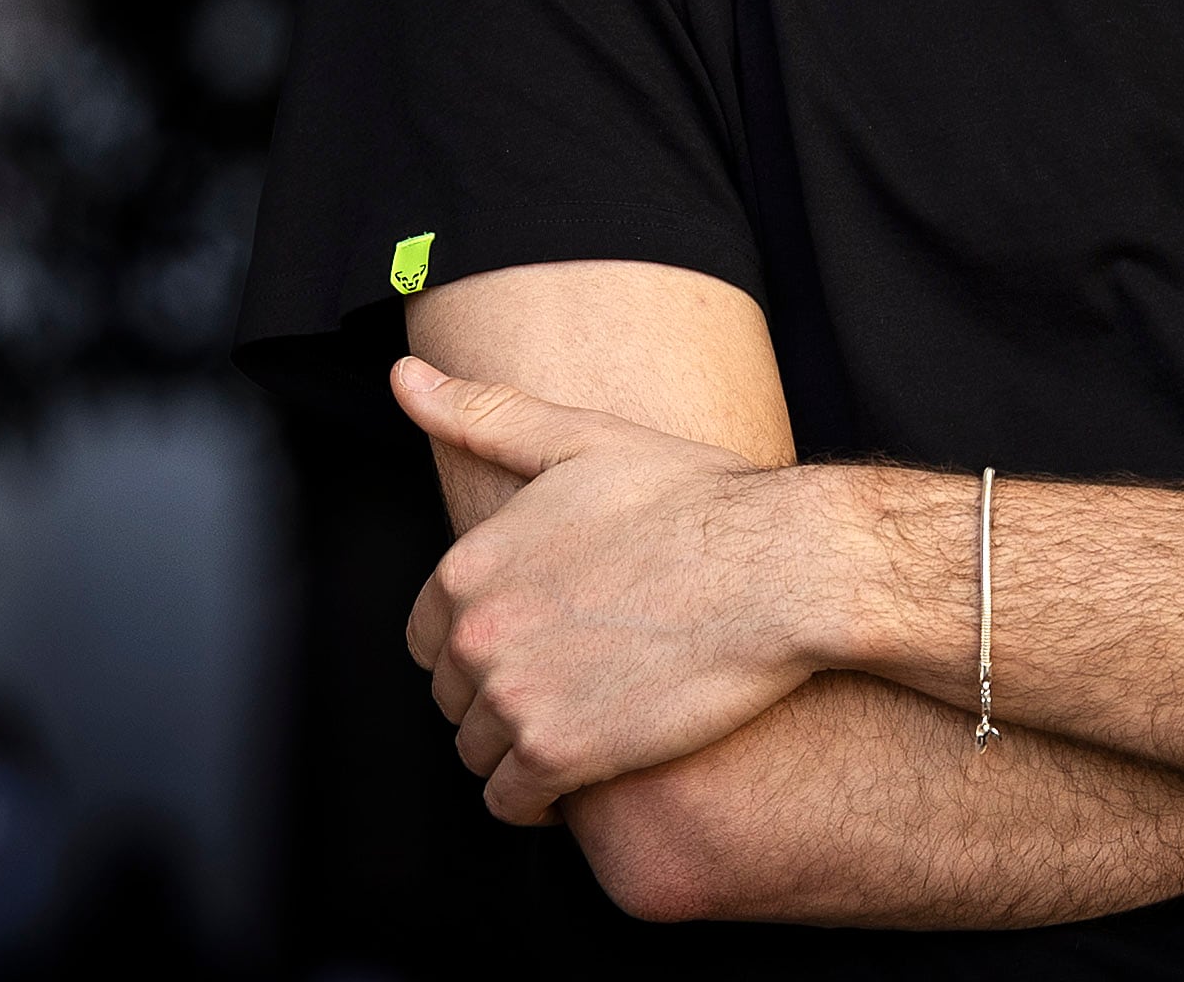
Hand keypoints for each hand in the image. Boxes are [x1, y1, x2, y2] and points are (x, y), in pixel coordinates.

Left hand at [394, 355, 832, 823]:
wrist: (779, 568)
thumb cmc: (695, 499)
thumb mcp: (582, 438)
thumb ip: (482, 415)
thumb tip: (404, 381)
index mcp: (470, 565)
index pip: (429, 637)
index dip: (481, 641)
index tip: (536, 639)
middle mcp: (477, 634)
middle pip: (453, 698)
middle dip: (499, 695)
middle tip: (571, 677)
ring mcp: (514, 698)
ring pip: (479, 754)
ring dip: (520, 748)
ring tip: (584, 719)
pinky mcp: (561, 755)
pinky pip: (513, 803)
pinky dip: (538, 798)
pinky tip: (586, 768)